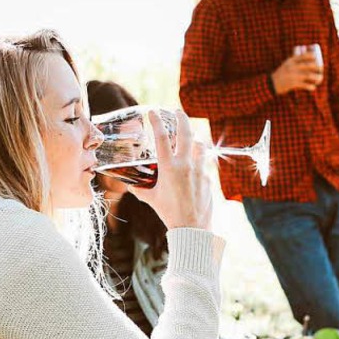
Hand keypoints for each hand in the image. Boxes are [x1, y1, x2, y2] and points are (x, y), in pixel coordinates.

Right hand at [129, 110, 212, 230]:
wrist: (191, 227)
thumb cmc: (169, 213)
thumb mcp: (151, 199)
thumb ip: (140, 189)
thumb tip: (130, 185)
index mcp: (169, 168)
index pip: (161, 137)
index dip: (156, 122)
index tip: (153, 112)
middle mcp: (185, 165)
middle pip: (185, 132)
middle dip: (181, 118)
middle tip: (177, 111)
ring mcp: (199, 170)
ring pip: (199, 145)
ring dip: (194, 139)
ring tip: (190, 138)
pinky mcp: (208, 177)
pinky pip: (204, 163)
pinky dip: (198, 161)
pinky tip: (194, 166)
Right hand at [271, 53, 323, 94]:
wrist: (272, 83)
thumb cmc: (281, 73)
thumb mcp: (286, 65)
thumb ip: (294, 62)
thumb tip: (305, 59)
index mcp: (291, 61)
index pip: (303, 56)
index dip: (311, 56)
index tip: (316, 57)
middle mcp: (292, 67)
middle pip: (308, 65)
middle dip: (317, 67)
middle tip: (321, 68)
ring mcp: (293, 75)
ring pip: (308, 75)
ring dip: (316, 77)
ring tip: (320, 78)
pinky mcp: (293, 84)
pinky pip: (304, 85)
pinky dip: (310, 86)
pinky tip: (313, 87)